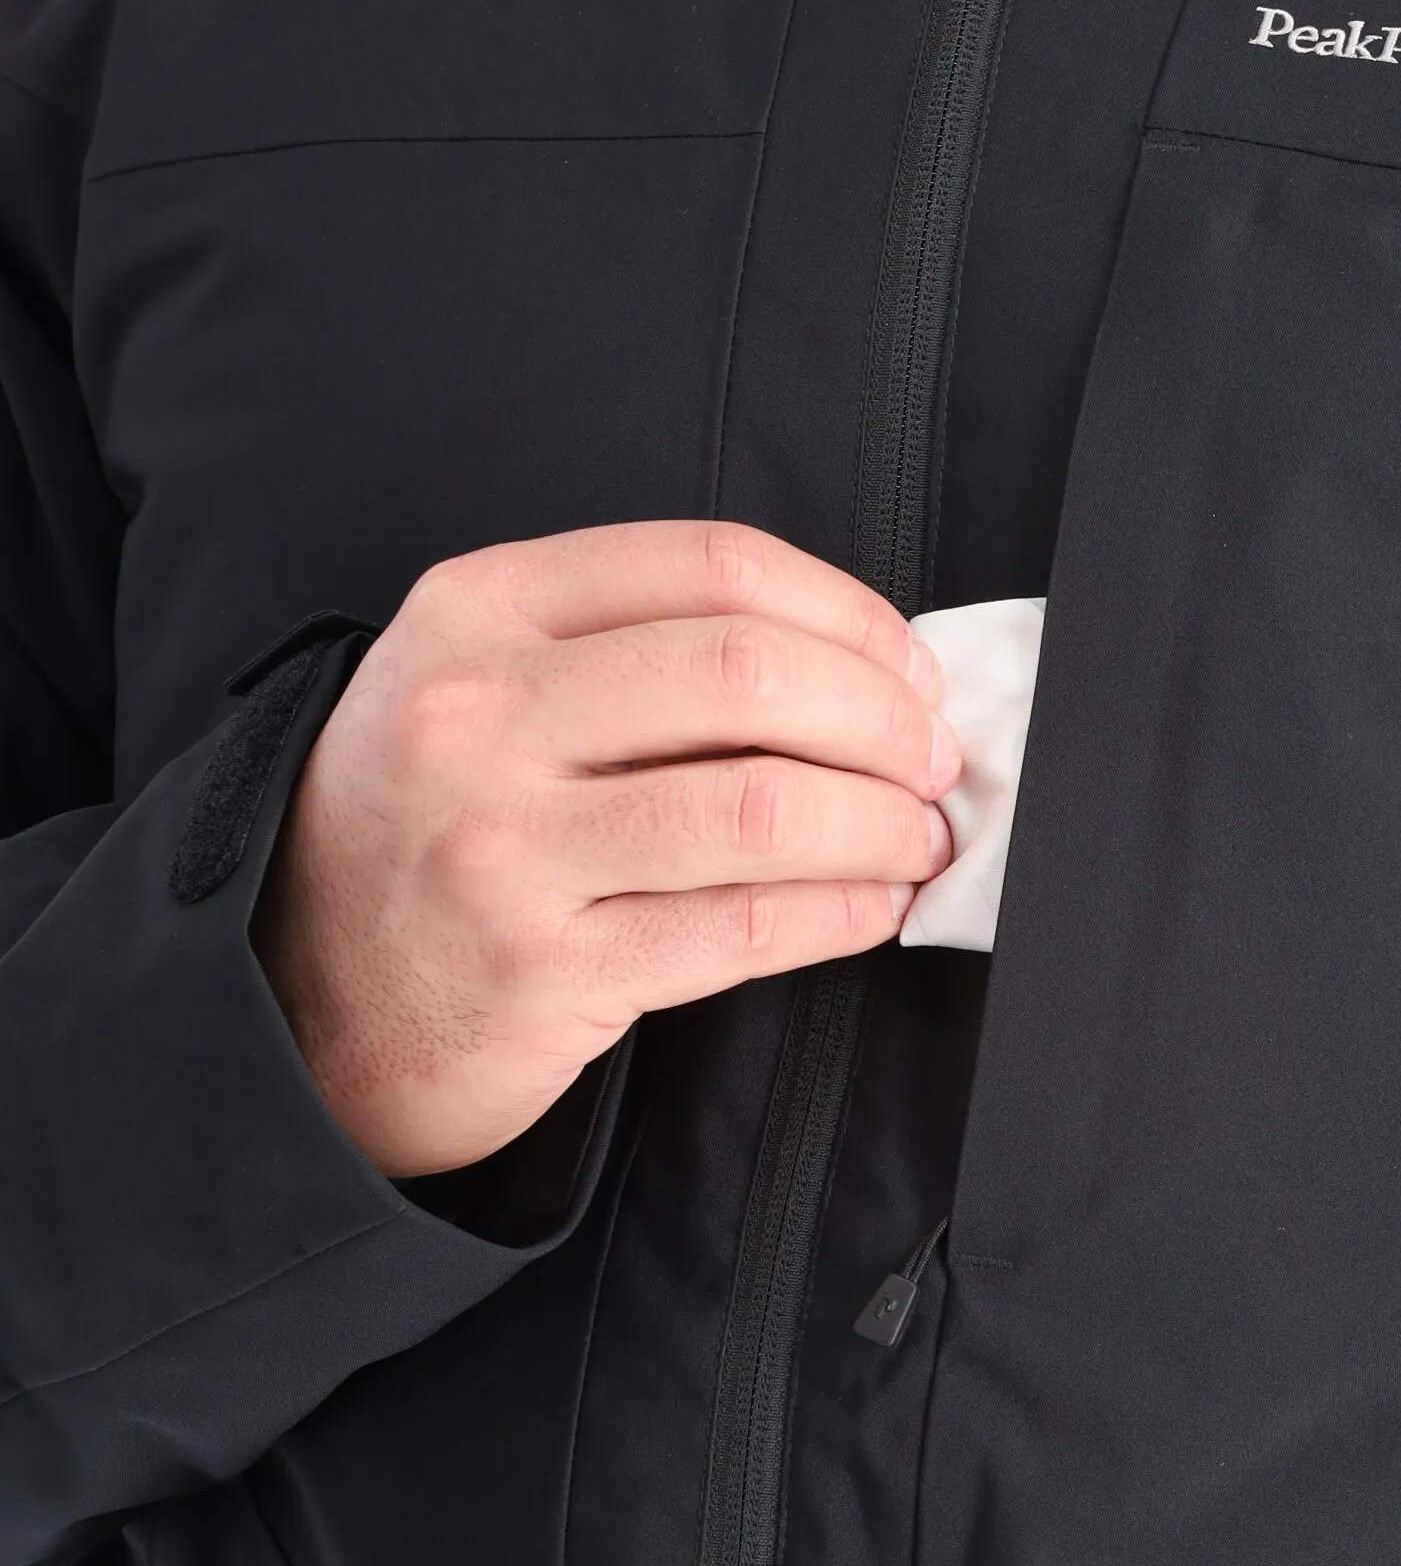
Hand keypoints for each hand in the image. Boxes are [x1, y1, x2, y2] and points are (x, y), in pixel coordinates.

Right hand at [251, 521, 958, 1176]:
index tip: (911, 668)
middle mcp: (478, 716)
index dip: (851, 613)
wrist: (303, 998)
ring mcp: (504, 849)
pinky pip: (747, 926)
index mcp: (477, 612)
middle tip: (931, 757)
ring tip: (918, 836)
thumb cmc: (431, 823)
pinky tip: (874, 904)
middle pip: (751, 675)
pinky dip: (844, 911)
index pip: (714, 568)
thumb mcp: (484, 684)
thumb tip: (866, 666)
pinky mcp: (544, 972)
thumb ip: (639, 648)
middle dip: (885, 717)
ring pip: (763, 805)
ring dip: (882, 821)